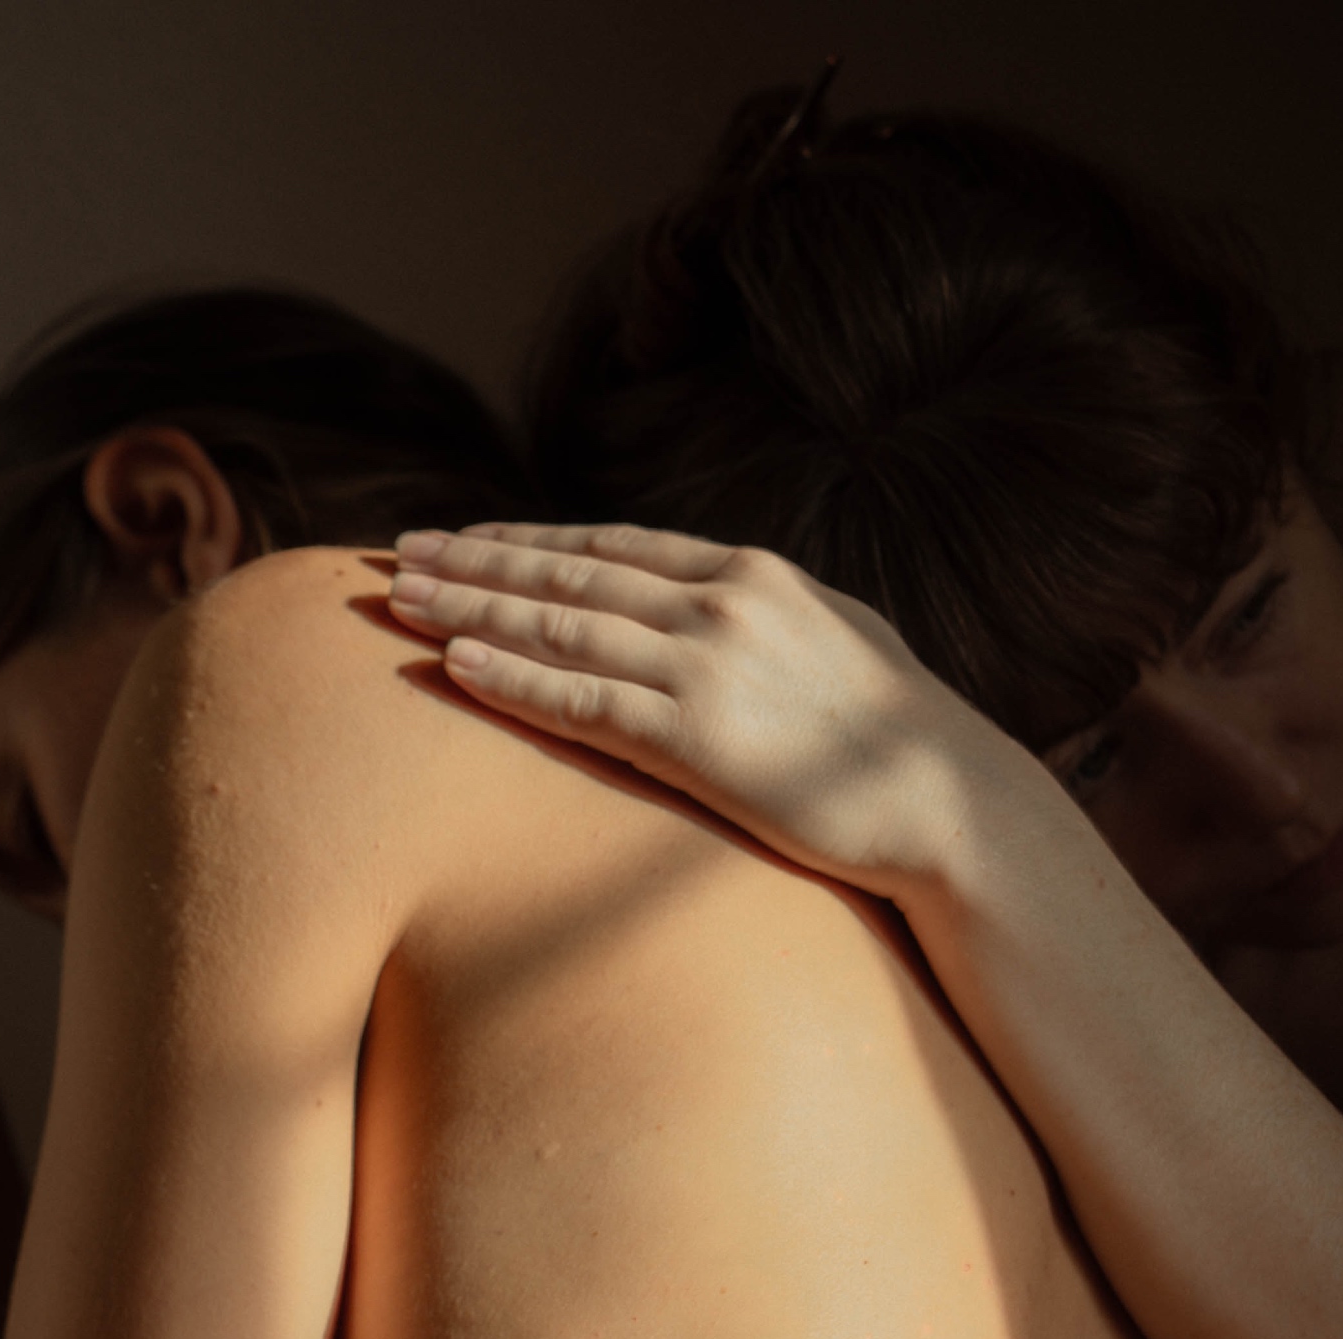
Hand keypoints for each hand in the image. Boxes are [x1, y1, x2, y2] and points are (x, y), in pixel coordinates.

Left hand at [389, 522, 1000, 891]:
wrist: (945, 797)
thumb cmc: (894, 730)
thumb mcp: (834, 633)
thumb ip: (764, 610)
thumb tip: (722, 598)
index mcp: (752, 572)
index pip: (611, 546)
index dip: (528, 540)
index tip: (466, 537)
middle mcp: (720, 603)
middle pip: (568, 576)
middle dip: (474, 562)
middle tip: (397, 553)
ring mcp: (706, 668)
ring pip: (560, 628)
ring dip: (470, 609)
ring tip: (398, 599)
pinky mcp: (696, 740)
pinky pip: (580, 701)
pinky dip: (512, 679)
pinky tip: (454, 664)